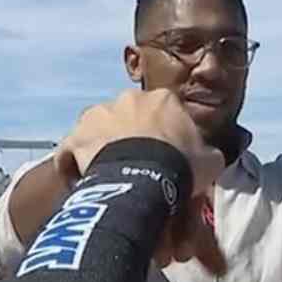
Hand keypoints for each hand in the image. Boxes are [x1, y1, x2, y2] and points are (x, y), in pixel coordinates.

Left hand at [58, 90, 227, 274]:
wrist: (143, 179)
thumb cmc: (180, 166)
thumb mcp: (210, 161)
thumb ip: (207, 154)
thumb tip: (208, 157)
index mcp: (164, 99)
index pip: (166, 111)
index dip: (168, 134)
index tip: (170, 154)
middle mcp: (128, 99)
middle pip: (130, 117)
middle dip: (133, 137)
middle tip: (141, 165)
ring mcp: (97, 115)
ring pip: (100, 130)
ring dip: (104, 147)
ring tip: (112, 175)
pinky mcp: (75, 137)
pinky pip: (71, 150)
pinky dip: (73, 164)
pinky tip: (81, 182)